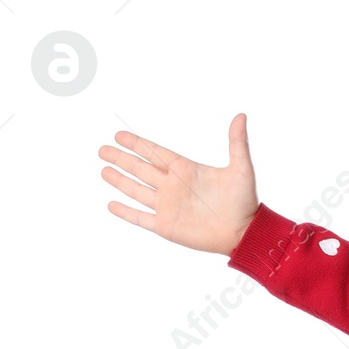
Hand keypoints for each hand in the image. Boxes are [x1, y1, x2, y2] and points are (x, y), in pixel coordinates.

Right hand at [100, 112, 259, 254]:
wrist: (245, 233)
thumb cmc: (245, 202)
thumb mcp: (241, 168)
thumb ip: (237, 142)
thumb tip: (242, 115)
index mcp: (186, 170)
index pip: (155, 153)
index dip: (137, 144)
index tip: (119, 135)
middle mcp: (173, 186)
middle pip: (140, 169)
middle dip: (122, 159)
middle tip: (102, 149)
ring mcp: (169, 207)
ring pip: (137, 190)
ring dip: (120, 180)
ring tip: (104, 170)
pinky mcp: (167, 226)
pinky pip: (141, 218)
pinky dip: (125, 212)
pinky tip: (111, 204)